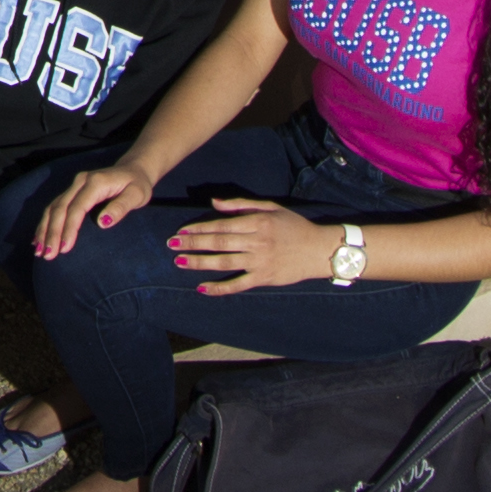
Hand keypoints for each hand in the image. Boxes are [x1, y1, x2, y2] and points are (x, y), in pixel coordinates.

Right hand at [33, 162, 158, 263]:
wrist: (134, 169)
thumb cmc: (138, 185)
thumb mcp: (137, 196)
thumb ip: (121, 207)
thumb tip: (103, 223)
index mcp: (95, 183)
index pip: (77, 208)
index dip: (69, 228)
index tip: (64, 249)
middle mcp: (80, 182)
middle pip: (60, 208)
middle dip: (52, 232)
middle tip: (47, 255)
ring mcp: (74, 186)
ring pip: (53, 207)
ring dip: (44, 229)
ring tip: (39, 250)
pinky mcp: (72, 191)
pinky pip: (54, 207)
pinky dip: (45, 223)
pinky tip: (38, 238)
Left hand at [165, 198, 341, 293]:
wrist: (319, 250)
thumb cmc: (294, 226)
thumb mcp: (270, 208)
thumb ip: (241, 205)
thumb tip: (214, 203)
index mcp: (257, 222)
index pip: (221, 225)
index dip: (199, 229)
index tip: (181, 231)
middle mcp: (256, 242)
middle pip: (219, 243)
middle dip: (193, 244)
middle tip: (171, 245)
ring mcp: (260, 262)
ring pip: (224, 263)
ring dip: (200, 263)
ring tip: (180, 262)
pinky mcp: (263, 279)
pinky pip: (238, 285)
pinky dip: (219, 288)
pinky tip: (202, 288)